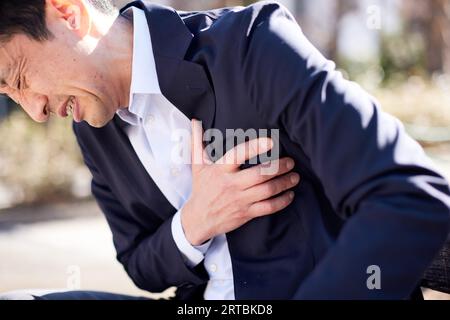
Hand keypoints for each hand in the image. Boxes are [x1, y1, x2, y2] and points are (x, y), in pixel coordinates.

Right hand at [181, 120, 299, 245]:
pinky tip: (289, 195)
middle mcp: (231, 184)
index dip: (255, 147)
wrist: (198, 218)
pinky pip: (268, 208)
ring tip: (295, 176)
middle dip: (279, 167)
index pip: (239, 155)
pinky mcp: (246, 213)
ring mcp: (240, 200)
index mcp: (221, 169)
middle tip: (291, 162)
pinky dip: (281, 201)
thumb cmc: (201, 188)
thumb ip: (198, 142)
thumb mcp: (197, 165)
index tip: (271, 142)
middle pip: (260, 174)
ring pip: (267, 190)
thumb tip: (194, 121)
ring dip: (284, 183)